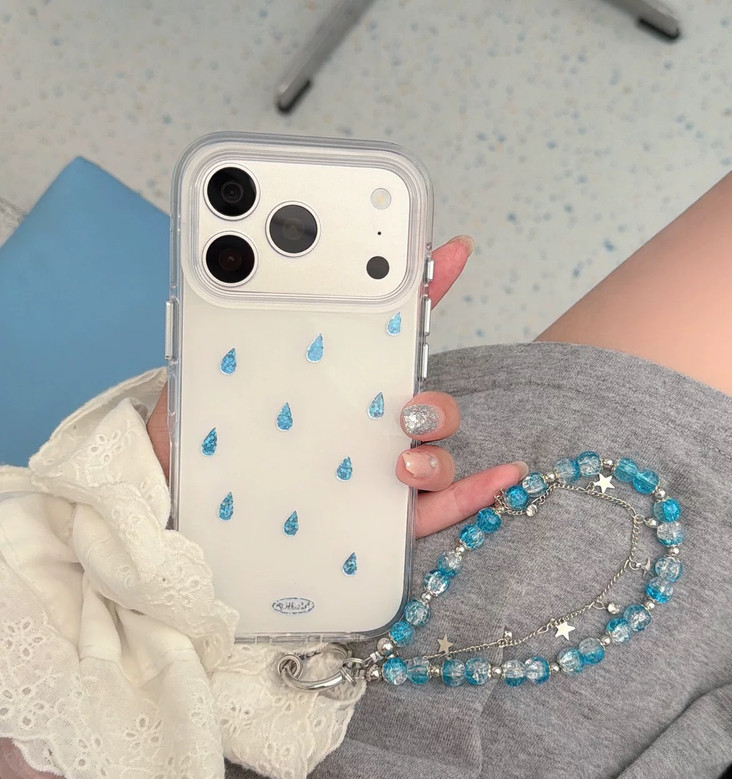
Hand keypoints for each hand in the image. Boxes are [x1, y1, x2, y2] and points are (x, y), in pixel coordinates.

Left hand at [146, 235, 526, 538]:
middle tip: (403, 404)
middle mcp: (362, 426)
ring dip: (437, 448)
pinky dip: (475, 493)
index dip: (425, 288)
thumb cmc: (200, 435)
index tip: (451, 250)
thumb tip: (242, 262)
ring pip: (433, 454)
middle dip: (431, 398)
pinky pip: (439, 510)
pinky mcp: (379, 523)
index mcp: (334, 384)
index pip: (388, 335)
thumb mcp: (213, 368)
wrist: (175, 507)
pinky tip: (503, 474)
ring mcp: (374, 473)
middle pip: (423, 403)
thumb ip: (236, 324)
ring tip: (402, 455)